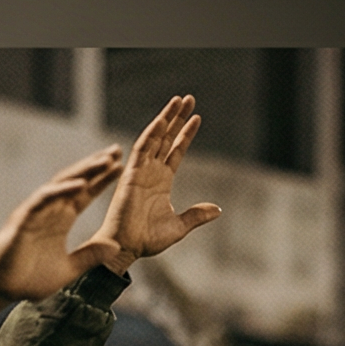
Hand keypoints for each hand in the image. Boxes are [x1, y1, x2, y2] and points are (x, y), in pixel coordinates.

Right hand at [0, 146, 126, 333]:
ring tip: (104, 160)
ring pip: (62, 184)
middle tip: (117, 150)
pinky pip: (44, 200)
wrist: (2, 290)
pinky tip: (80, 184)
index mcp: (61, 219)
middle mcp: (50, 210)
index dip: (102, 180)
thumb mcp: (69, 269)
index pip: (86, 194)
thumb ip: (90, 256)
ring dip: (83, 171)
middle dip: (96, 165)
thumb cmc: (30, 279)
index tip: (122, 165)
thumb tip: (116, 246)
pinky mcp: (24, 219)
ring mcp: (36, 212)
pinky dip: (61, 191)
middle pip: (76, 181)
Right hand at [87, 95, 222, 269]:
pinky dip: (152, 133)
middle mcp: (151, 171)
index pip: (176, 151)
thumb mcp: (179, 226)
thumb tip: (218, 209)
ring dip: (167, 118)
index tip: (197, 118)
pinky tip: (163, 119)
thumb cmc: (147, 240)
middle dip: (177, 118)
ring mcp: (141, 170)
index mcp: (162, 181)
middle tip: (188, 98)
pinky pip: (142, 149)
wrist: (127, 248)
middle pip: (166, 138)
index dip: (186, 134)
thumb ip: (197, 215)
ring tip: (179, 100)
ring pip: (155, 137)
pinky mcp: (131, 174)